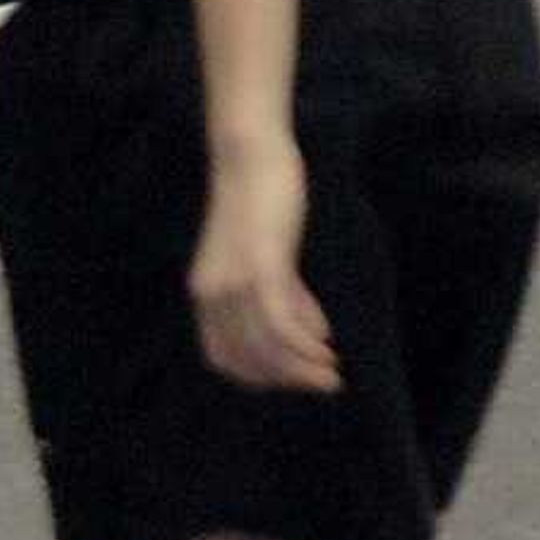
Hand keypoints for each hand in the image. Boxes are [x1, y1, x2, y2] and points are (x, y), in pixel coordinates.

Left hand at [189, 136, 339, 391]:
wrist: (250, 155)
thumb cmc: (262, 202)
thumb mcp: (272, 257)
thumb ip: (289, 295)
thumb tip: (314, 334)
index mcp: (206, 291)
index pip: (224, 356)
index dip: (261, 376)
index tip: (296, 379)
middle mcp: (212, 292)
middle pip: (246, 359)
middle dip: (288, 379)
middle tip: (326, 384)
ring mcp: (233, 281)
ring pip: (265, 346)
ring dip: (302, 367)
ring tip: (333, 375)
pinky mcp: (260, 266)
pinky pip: (279, 322)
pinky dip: (303, 345)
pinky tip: (327, 351)